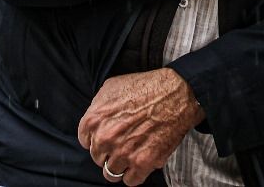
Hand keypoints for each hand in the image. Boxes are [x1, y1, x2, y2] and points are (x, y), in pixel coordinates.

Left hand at [77, 68, 203, 185]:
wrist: (177, 93)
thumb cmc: (147, 87)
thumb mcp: (112, 87)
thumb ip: (97, 106)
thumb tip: (95, 119)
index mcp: (94, 120)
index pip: (86, 141)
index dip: (98, 138)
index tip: (109, 136)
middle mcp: (105, 139)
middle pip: (98, 158)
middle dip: (109, 151)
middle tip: (124, 142)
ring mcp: (123, 153)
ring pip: (111, 173)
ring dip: (121, 165)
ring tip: (132, 154)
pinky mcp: (142, 163)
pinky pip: (130, 180)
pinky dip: (135, 174)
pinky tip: (141, 161)